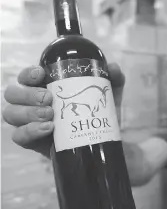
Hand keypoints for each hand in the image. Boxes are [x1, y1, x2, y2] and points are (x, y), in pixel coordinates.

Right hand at [2, 63, 124, 158]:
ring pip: (11, 113)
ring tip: (50, 115)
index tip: (41, 73)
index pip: (26, 76)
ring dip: (28, 112)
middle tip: (49, 99)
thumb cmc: (97, 111)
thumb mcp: (108, 94)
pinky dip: (29, 131)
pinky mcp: (31, 141)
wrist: (100, 138)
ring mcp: (29, 122)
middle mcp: (31, 102)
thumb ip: (113, 79)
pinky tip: (48, 129)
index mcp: (45, 86)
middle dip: (28, 94)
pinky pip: (18, 136)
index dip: (28, 73)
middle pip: (13, 93)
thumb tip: (113, 68)